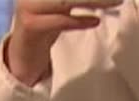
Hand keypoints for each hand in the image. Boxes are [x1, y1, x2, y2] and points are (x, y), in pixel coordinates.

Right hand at [6, 0, 121, 85]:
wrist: (22, 57)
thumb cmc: (44, 30)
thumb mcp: (61, 9)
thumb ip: (74, 1)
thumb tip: (103, 0)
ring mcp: (28, 7)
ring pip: (64, 0)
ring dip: (93, 1)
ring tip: (115, 2)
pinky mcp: (31, 26)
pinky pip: (60, 21)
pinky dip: (79, 21)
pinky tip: (96, 20)